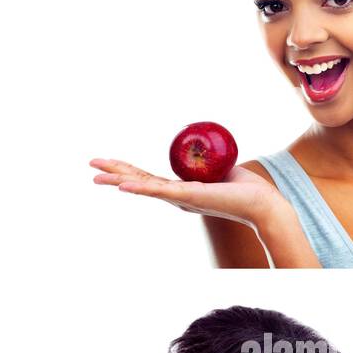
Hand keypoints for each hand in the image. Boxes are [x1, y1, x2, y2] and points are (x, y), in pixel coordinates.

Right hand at [91, 156, 284, 228]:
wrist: (260, 204)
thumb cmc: (245, 188)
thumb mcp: (220, 168)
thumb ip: (209, 161)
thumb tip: (206, 148)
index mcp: (179, 190)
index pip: (147, 178)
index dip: (128, 170)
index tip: (110, 164)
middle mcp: (174, 197)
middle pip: (137, 181)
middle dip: (113, 172)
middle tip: (91, 165)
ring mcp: (178, 198)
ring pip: (141, 186)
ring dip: (117, 179)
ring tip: (96, 176)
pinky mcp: (186, 197)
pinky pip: (158, 191)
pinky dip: (139, 188)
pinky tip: (123, 185)